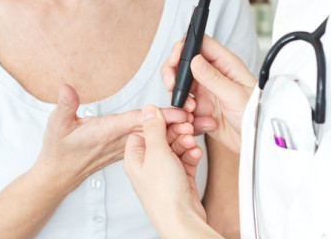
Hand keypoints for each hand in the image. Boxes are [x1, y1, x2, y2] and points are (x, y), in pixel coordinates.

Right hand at [34, 84, 191, 194]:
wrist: (60, 174)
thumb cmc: (60, 151)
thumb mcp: (57, 125)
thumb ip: (65, 105)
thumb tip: (65, 88)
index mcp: (108, 133)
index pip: (139, 123)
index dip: (161, 117)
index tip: (182, 112)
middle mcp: (121, 143)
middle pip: (154, 133)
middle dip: (177, 125)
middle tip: (199, 117)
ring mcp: (126, 149)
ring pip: (156, 142)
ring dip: (177, 136)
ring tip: (200, 127)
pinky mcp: (128, 152)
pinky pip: (152, 148)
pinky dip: (169, 144)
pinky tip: (187, 138)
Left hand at [124, 105, 205, 236]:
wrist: (182, 220)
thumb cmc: (164, 194)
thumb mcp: (157, 152)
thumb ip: (154, 128)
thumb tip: (149, 110)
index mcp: (135, 158)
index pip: (144, 130)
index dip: (158, 122)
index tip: (172, 116)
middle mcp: (148, 165)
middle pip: (161, 138)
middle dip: (176, 132)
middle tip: (186, 128)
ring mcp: (164, 172)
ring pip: (175, 147)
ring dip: (185, 142)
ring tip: (191, 142)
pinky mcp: (179, 179)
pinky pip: (185, 159)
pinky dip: (191, 154)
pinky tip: (195, 153)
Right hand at [161, 35, 256, 152]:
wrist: (256, 144)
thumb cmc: (256, 117)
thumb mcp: (235, 96)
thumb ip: (214, 78)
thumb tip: (195, 60)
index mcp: (225, 65)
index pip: (200, 44)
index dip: (184, 47)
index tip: (174, 60)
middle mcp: (213, 75)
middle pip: (184, 63)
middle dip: (173, 72)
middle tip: (171, 85)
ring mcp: (205, 91)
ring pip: (180, 85)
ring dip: (179, 97)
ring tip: (190, 109)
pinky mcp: (200, 108)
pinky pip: (183, 106)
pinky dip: (184, 113)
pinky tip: (196, 121)